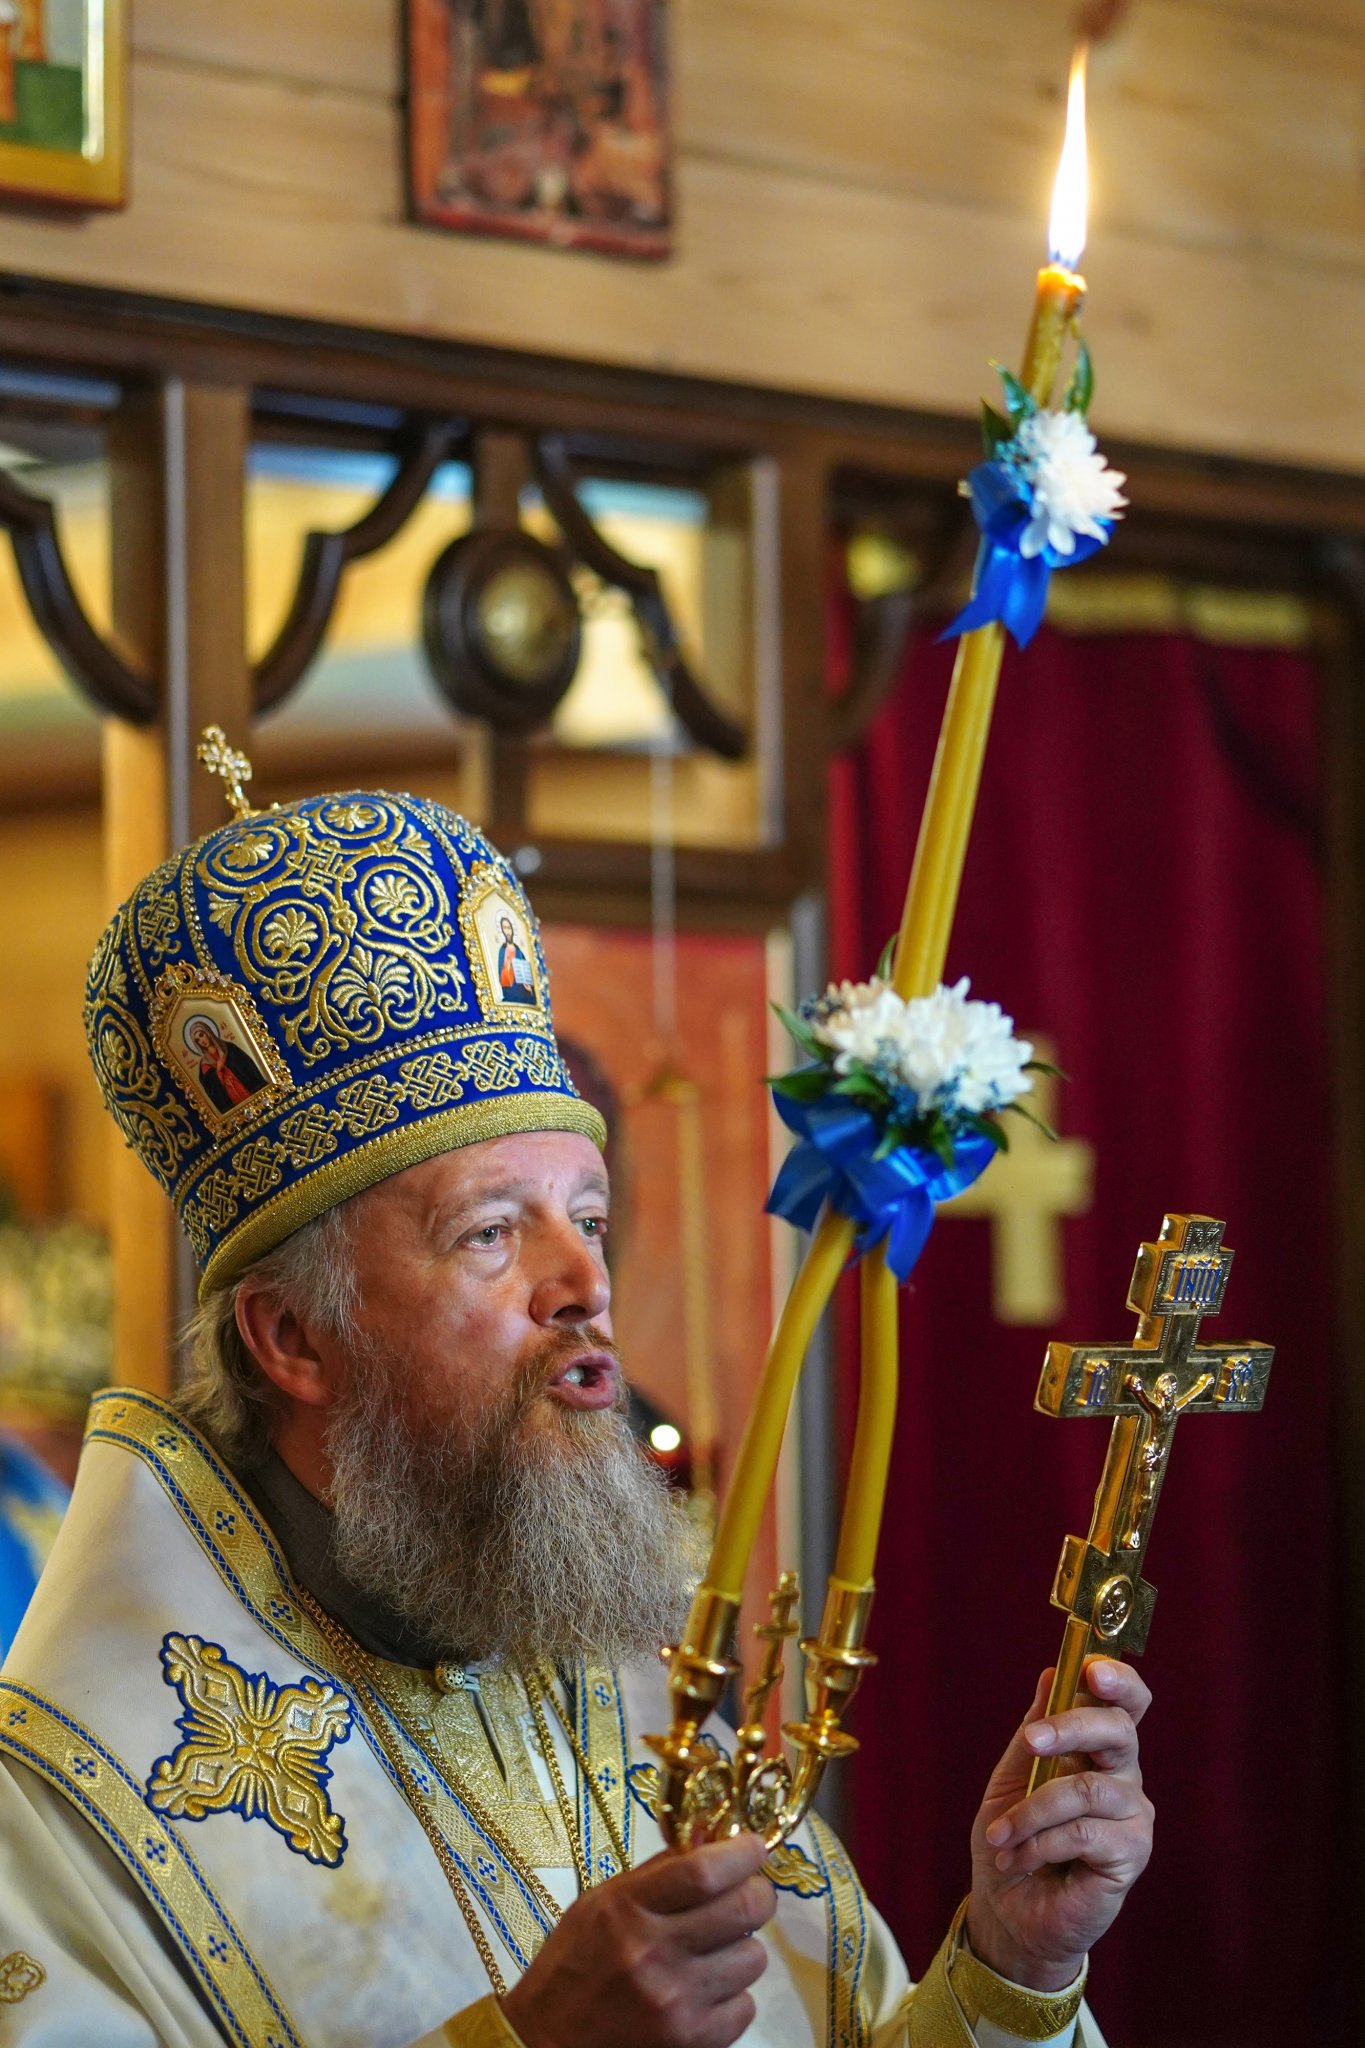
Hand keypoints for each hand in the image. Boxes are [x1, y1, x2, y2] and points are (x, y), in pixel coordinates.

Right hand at [500, 1832, 775, 2047]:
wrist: (548, 2041)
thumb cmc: (575, 1963)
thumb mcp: (602, 1903)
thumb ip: (658, 1872)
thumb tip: (710, 1837)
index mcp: (628, 1908)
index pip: (704, 1871)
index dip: (742, 1854)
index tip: (754, 1847)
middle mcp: (654, 1953)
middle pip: (743, 1910)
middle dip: (758, 1895)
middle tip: (751, 1893)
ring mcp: (676, 2002)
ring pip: (753, 1959)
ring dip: (742, 1950)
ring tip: (714, 1952)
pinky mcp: (691, 2041)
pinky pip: (745, 2007)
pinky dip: (733, 1997)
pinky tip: (705, 1992)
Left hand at [965, 1658, 1153, 1990]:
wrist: (1007, 1911)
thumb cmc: (1010, 1840)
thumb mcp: (1011, 1777)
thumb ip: (1034, 1729)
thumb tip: (1050, 1673)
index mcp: (1097, 1750)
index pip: (1125, 1704)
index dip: (1118, 1680)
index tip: (1091, 1668)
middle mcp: (1123, 1777)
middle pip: (1119, 1730)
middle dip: (1072, 1726)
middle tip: (1031, 1740)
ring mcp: (1133, 1816)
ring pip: (1089, 1789)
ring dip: (1033, 1810)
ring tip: (1000, 1835)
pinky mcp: (1131, 1855)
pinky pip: (1084, 1832)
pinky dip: (1040, 1842)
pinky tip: (1018, 1859)